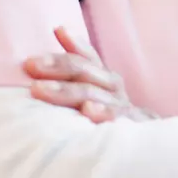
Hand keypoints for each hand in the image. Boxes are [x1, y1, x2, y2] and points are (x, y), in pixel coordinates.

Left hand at [22, 27, 156, 122]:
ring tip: (40, 89)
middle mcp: (113, 87)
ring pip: (91, 93)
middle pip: (83, 71)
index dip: (74, 42)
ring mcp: (121, 106)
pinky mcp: (130, 127)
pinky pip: (115, 119)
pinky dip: (103, 113)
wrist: (147, 147)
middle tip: (30, 65)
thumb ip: (72, 76)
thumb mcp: (90, 95)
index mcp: (103, 77)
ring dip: (66, 91)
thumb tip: (50, 42)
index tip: (57, 30)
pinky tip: (88, 111)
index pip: (88, 55)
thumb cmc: (109, 118)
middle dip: (56, 66)